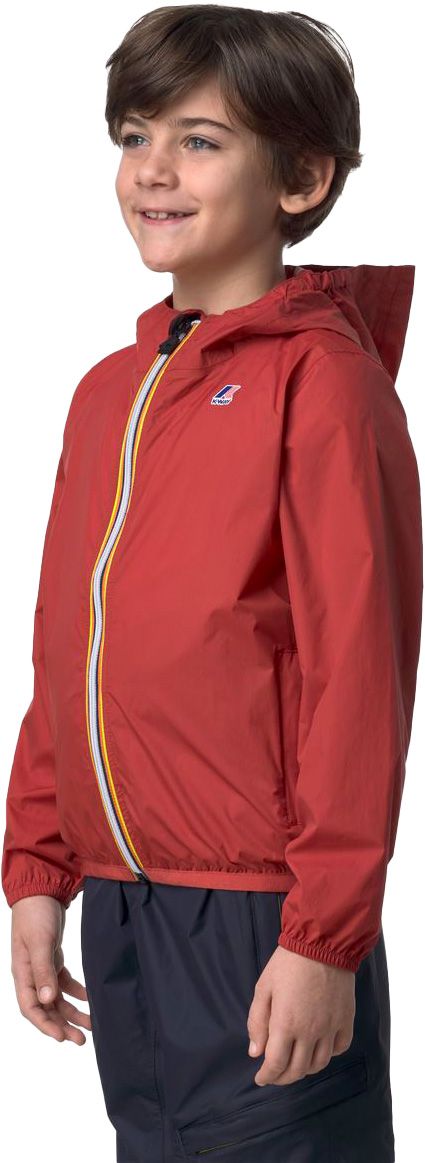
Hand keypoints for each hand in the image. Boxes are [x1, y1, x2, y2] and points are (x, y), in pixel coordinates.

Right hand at [11, 894, 91, 1044]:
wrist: (41, 890)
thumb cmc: (36, 914)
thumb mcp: (40, 942)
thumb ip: (44, 971)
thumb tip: (47, 1001)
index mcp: (22, 973)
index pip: (31, 1008)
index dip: (45, 1025)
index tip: (62, 1037)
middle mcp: (31, 974)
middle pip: (46, 1008)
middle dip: (62, 1025)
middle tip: (81, 1040)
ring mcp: (42, 967)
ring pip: (57, 999)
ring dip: (72, 1013)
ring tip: (90, 1026)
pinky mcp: (53, 958)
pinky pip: (65, 983)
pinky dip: (77, 992)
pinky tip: (90, 999)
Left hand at [247, 945, 354, 1085]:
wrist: (322, 943)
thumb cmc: (288, 963)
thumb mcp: (263, 987)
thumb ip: (257, 1022)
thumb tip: (255, 1052)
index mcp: (286, 1024)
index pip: (276, 1064)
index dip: (266, 1076)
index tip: (260, 1078)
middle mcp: (310, 1031)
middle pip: (297, 1070)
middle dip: (282, 1078)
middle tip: (274, 1075)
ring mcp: (330, 1027)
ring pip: (319, 1064)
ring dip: (305, 1069)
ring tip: (295, 1063)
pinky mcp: (346, 1020)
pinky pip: (339, 1048)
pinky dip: (328, 1054)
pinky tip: (319, 1048)